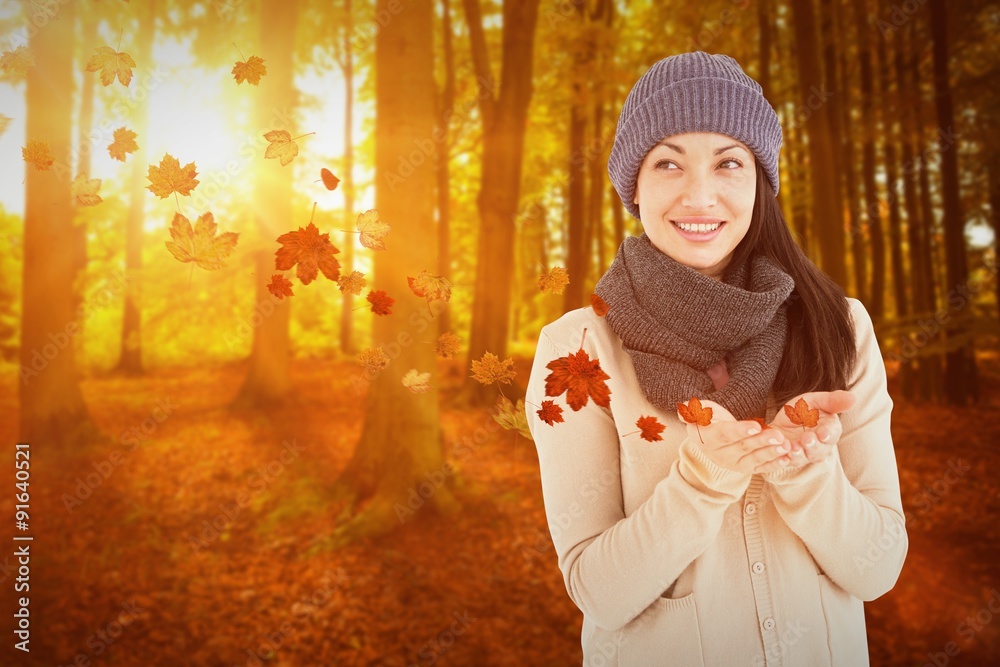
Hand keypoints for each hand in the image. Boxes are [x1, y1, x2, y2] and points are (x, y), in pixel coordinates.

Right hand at [677, 400, 793, 475]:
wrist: (714, 438)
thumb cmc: (709, 420)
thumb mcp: (699, 412)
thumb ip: (693, 410)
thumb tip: (685, 407)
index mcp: (707, 440)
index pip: (724, 435)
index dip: (739, 431)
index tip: (755, 426)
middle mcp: (720, 456)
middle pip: (742, 448)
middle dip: (761, 441)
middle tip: (778, 435)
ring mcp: (734, 464)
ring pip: (754, 459)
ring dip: (771, 453)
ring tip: (785, 445)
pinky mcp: (747, 469)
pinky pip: (762, 468)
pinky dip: (775, 464)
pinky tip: (787, 458)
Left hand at [767, 390, 856, 469]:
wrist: (782, 419)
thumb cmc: (803, 409)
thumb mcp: (815, 401)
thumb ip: (833, 401)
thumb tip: (853, 398)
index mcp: (829, 429)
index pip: (832, 433)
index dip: (828, 434)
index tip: (823, 434)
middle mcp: (820, 445)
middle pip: (819, 450)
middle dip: (812, 445)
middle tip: (806, 439)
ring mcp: (805, 454)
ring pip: (804, 458)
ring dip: (798, 454)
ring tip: (791, 446)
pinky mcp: (790, 459)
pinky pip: (788, 462)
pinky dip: (784, 458)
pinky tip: (781, 453)